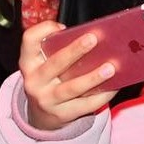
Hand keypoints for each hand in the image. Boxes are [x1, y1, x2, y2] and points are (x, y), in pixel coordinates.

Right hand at [18, 15, 125, 129]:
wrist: (42, 115)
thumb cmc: (50, 79)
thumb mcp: (45, 64)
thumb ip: (59, 48)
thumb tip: (92, 38)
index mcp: (29, 62)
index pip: (29, 40)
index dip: (43, 30)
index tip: (62, 27)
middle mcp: (35, 81)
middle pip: (55, 63)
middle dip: (75, 50)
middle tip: (93, 39)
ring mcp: (47, 99)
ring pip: (71, 88)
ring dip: (92, 77)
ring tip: (110, 68)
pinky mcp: (62, 114)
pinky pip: (85, 104)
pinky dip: (102, 95)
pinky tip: (114, 86)